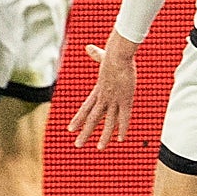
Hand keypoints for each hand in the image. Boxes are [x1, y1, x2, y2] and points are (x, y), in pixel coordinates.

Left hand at [68, 29, 138, 148]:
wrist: (118, 55)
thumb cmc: (113, 54)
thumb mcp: (103, 56)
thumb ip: (96, 54)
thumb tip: (88, 47)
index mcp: (98, 90)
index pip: (86, 107)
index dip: (78, 119)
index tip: (70, 129)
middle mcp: (104, 97)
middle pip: (93, 118)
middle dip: (85, 132)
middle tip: (77, 145)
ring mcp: (114, 100)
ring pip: (108, 121)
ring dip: (104, 135)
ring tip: (99, 148)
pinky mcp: (126, 99)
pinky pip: (125, 117)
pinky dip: (123, 128)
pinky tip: (121, 139)